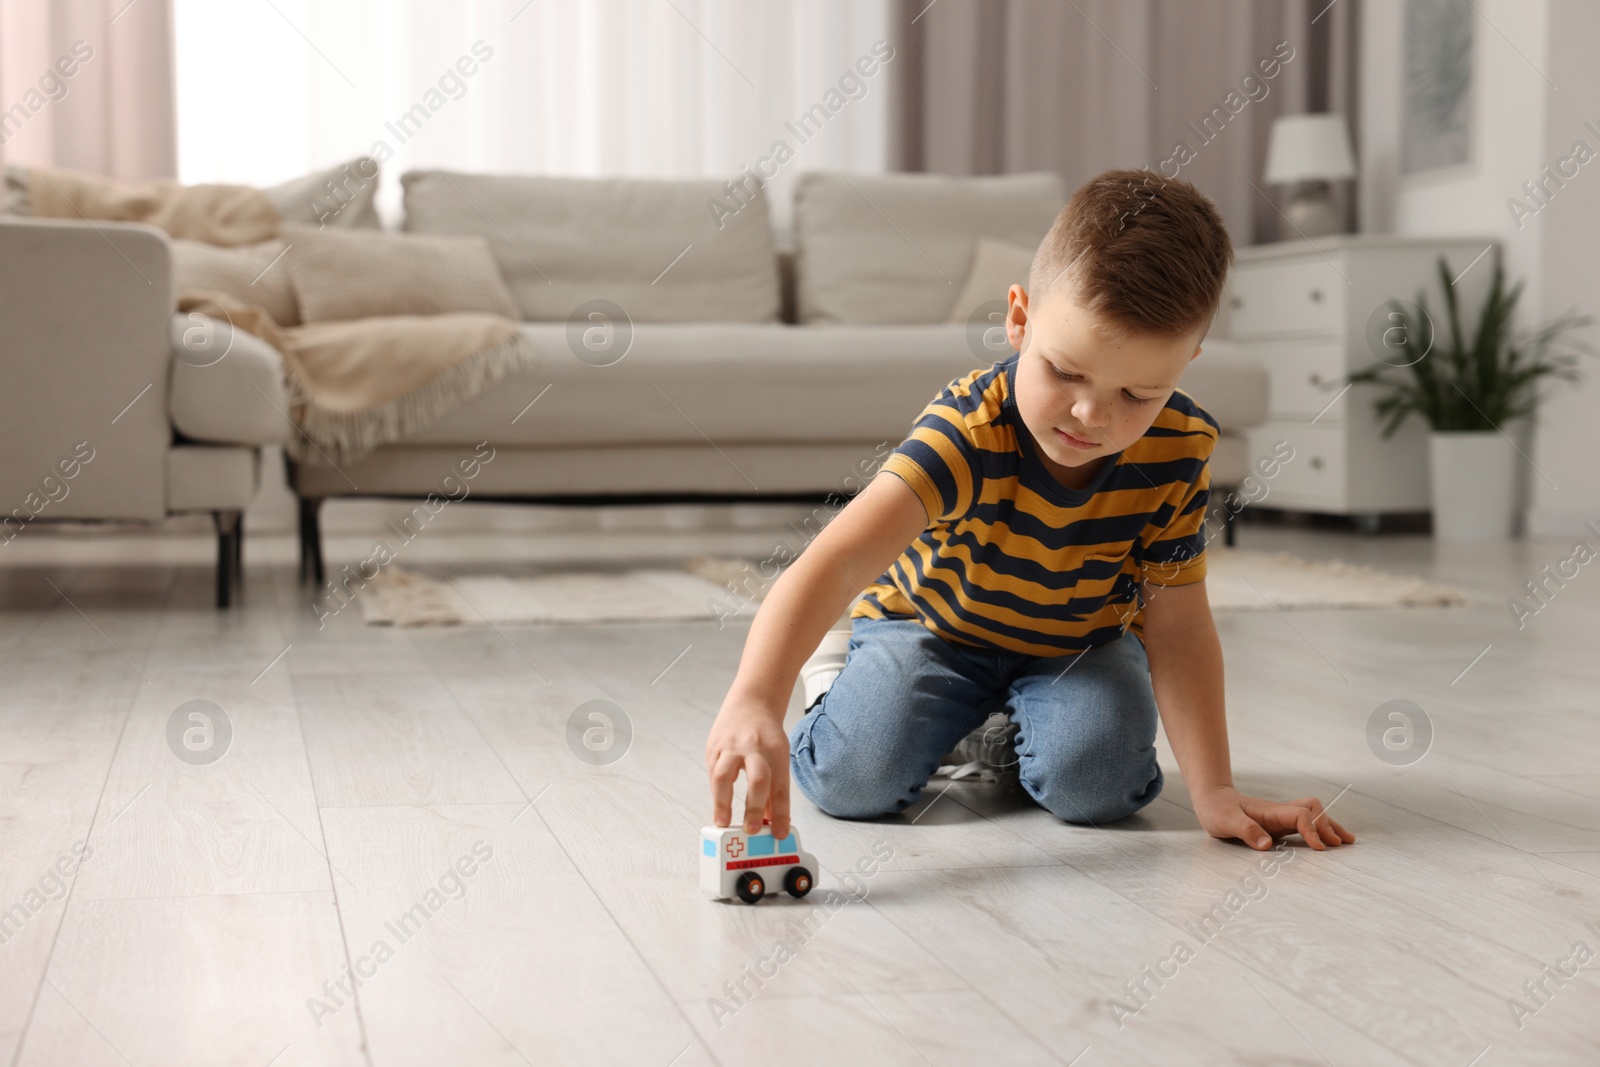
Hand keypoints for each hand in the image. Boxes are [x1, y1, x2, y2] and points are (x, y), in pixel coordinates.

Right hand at [706, 695, 791, 839]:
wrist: (751, 703)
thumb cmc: (767, 736)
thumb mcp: (778, 757)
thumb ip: (773, 788)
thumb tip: (771, 822)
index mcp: (776, 752)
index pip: (781, 787)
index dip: (781, 813)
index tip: (779, 834)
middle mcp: (755, 747)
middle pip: (757, 779)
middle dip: (754, 808)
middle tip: (751, 830)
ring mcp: (731, 746)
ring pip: (723, 776)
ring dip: (723, 802)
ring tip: (722, 822)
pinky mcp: (713, 747)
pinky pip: (713, 773)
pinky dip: (716, 792)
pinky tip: (719, 806)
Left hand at [1194, 786, 1354, 850]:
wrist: (1212, 800)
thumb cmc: (1218, 810)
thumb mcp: (1226, 821)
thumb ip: (1246, 831)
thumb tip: (1267, 845)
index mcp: (1271, 811)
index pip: (1300, 815)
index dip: (1312, 829)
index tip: (1319, 848)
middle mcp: (1281, 812)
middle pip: (1314, 811)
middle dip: (1327, 827)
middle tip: (1338, 845)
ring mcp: (1282, 817)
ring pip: (1314, 815)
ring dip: (1330, 826)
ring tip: (1349, 841)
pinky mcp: (1281, 824)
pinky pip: (1307, 823)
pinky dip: (1322, 830)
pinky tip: (1331, 839)